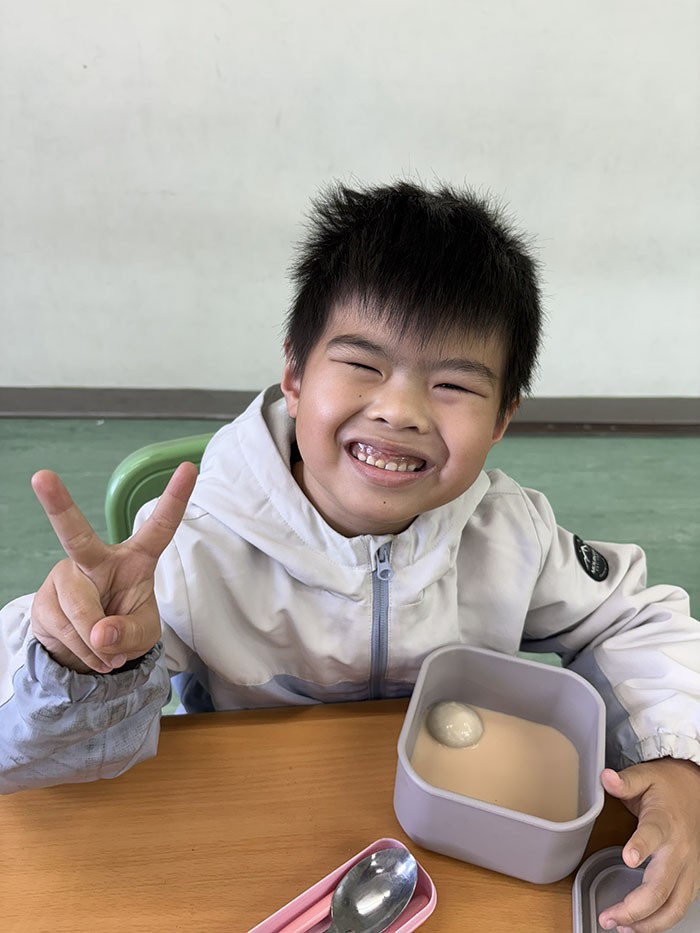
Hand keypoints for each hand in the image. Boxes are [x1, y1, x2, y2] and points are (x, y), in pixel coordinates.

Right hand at [30, 463, 196, 673]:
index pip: (159, 526)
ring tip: (106, 648)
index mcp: (135, 558)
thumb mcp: (143, 635)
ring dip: (97, 643)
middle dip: (58, 504)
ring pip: (81, 611)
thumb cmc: (125, 628)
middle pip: (76, 534)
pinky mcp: (44, 600)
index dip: (175, 498)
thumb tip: (101, 634)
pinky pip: (66, 630)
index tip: (189, 467)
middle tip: (42, 476)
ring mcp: (65, 577)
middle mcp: (95, 558)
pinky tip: (89, 649)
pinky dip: (84, 651)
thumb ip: (130, 633)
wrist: (90, 651)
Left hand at [599, 758, 699, 932]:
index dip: (641, 846)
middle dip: (634, 909)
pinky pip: (678, 908)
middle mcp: (679, 851)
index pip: (654, 835)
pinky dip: (660, 922)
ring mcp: (688, 869)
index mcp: (665, 822)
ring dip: (647, 923)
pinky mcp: (691, 880)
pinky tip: (639, 926)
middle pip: (661, 888)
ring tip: (619, 927)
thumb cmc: (666, 787)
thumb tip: (606, 778)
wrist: (695, 791)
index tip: (628, 857)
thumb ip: (626, 781)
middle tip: (608, 917)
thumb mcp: (645, 776)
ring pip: (673, 907)